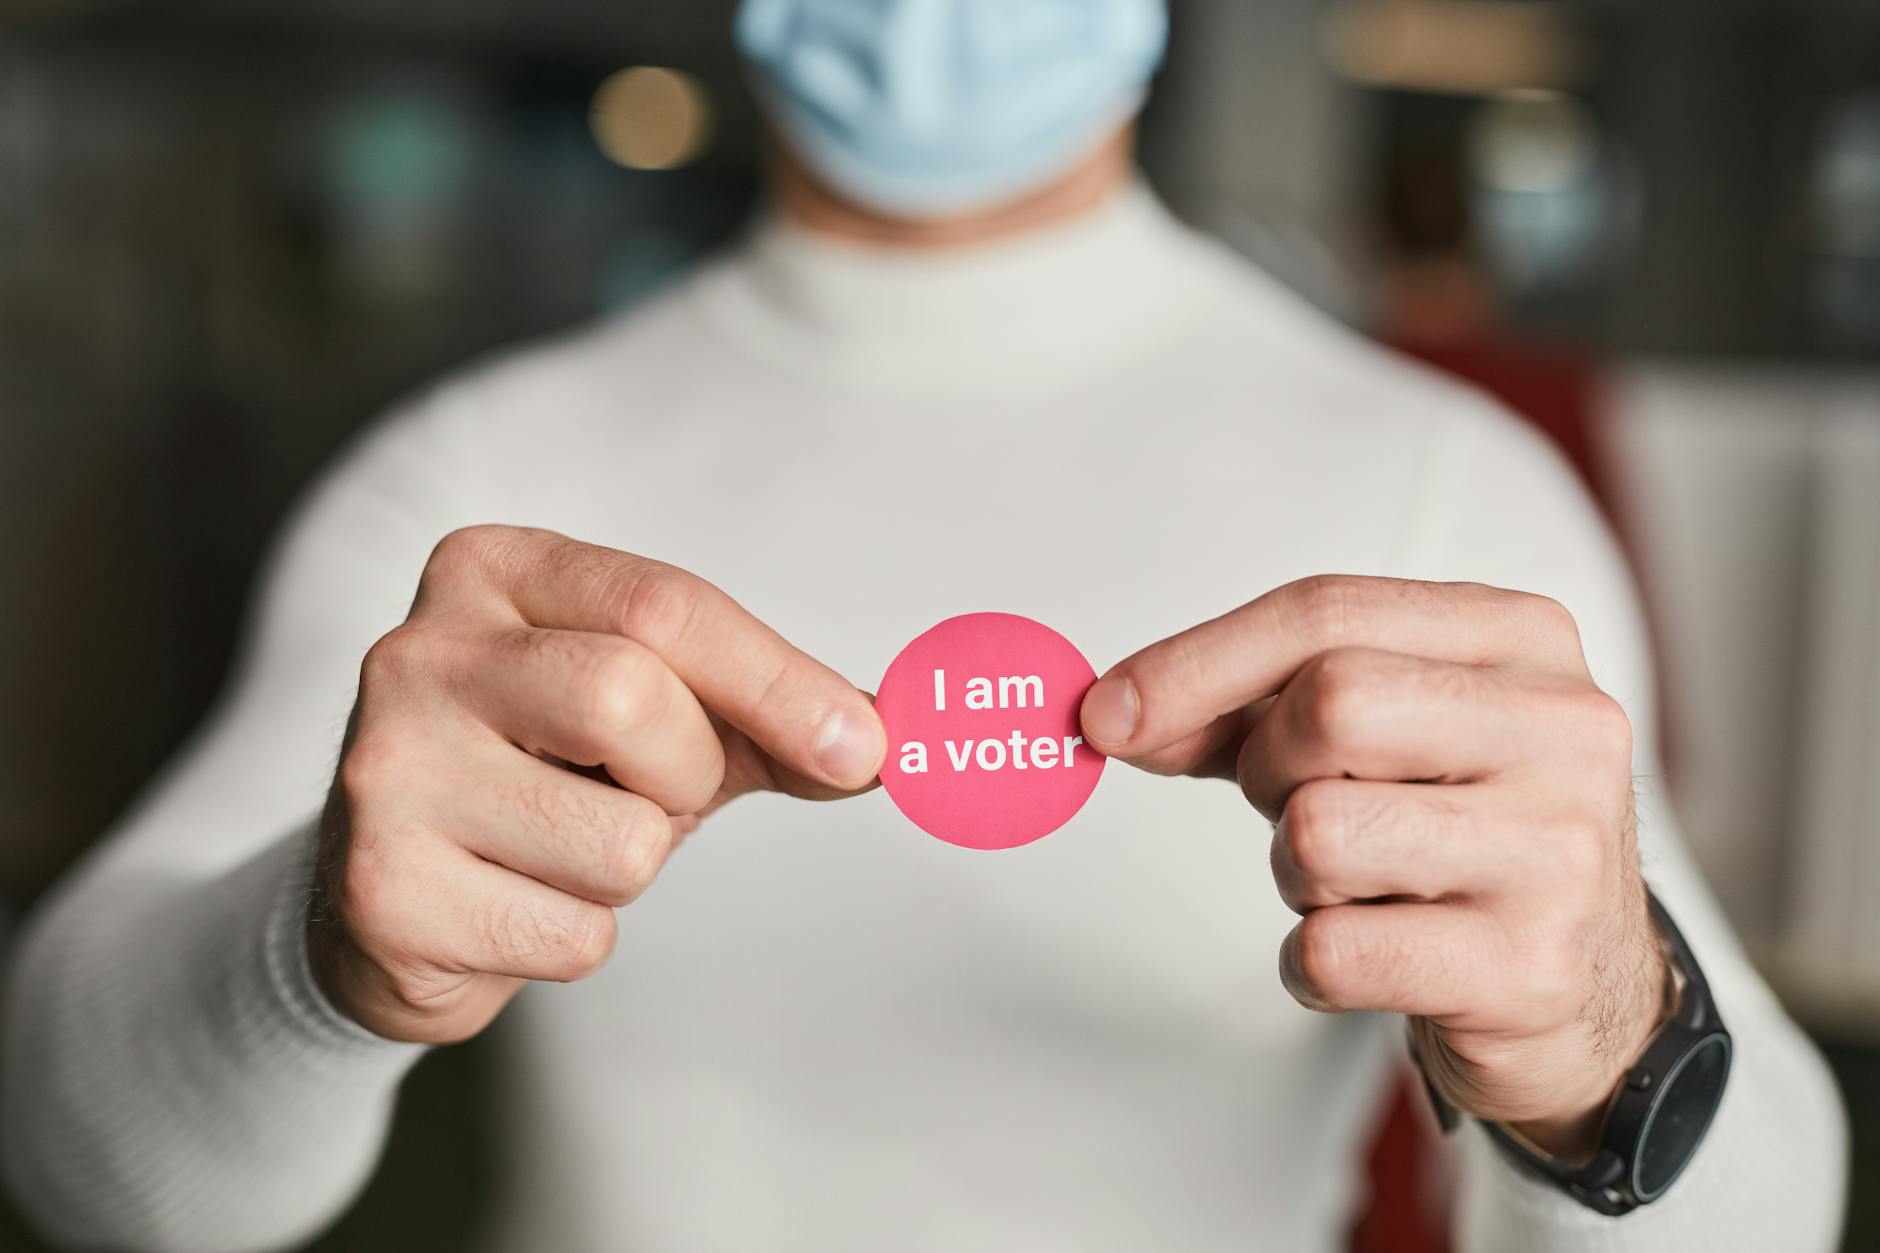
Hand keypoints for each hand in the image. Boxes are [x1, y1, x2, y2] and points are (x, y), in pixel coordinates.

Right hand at [309, 525, 885, 1043]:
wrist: (392, 897)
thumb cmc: (551, 777)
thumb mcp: (662, 717)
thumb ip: (773, 713)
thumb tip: (900, 737)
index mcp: (492, 572)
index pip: (662, 605)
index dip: (778, 680)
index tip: (867, 747)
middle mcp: (418, 651)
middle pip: (631, 698)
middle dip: (683, 774)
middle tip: (646, 794)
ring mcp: (384, 769)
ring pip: (619, 842)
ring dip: (628, 868)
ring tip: (559, 848)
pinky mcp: (379, 888)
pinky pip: (571, 935)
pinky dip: (576, 939)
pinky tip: (511, 904)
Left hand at [1080, 575, 1667, 1160]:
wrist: (1587, 993)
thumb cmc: (1459, 838)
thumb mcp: (1377, 739)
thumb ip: (1248, 706)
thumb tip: (1112, 711)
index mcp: (1523, 639)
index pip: (1326, 612)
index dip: (1196, 661)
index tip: (1106, 711)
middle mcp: (1563, 728)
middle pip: (1328, 704)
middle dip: (1270, 769)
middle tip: (1301, 809)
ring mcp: (1558, 850)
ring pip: (1319, 832)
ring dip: (1295, 873)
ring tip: (1363, 887)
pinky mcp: (1527, 966)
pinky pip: (1331, 948)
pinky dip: (1312, 962)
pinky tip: (1376, 957)